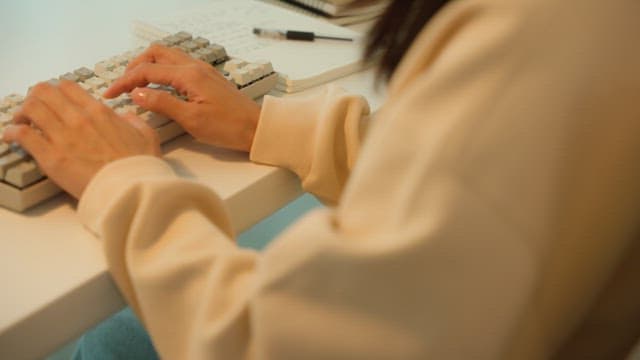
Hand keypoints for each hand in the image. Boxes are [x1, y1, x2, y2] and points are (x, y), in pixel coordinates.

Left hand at [2, 81, 160, 198]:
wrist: (132, 190)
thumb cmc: (141, 167)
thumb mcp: (148, 136)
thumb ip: (134, 120)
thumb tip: (125, 116)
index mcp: (99, 112)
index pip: (67, 87)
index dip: (56, 90)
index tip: (54, 99)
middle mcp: (78, 118)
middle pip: (43, 92)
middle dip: (35, 97)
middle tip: (34, 108)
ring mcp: (62, 136)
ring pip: (30, 108)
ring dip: (22, 113)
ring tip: (21, 122)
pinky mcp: (50, 157)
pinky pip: (22, 135)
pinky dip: (12, 132)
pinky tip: (11, 137)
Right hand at [104, 45, 260, 151]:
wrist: (257, 129)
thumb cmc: (229, 127)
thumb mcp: (191, 119)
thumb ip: (162, 103)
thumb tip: (137, 93)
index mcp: (189, 75)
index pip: (147, 70)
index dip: (125, 81)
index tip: (110, 93)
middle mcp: (195, 67)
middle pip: (156, 54)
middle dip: (135, 67)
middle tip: (123, 86)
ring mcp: (203, 71)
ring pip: (168, 58)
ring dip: (149, 67)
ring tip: (137, 86)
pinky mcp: (208, 79)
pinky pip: (179, 67)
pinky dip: (163, 72)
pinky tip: (160, 89)